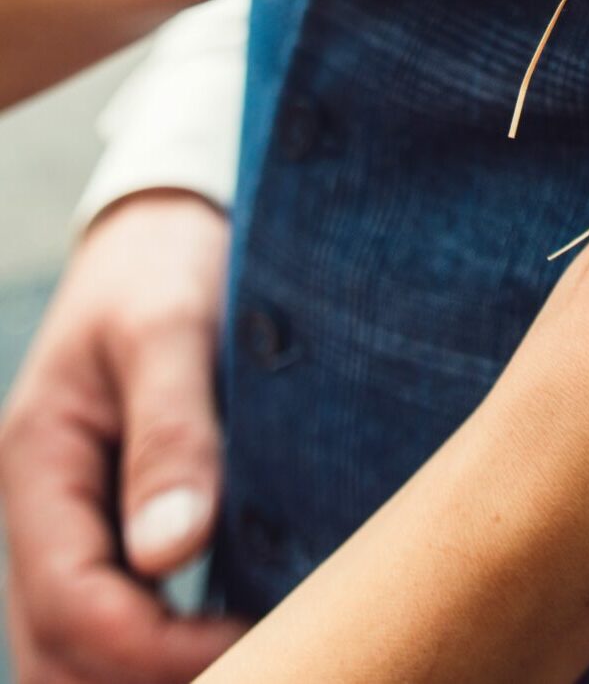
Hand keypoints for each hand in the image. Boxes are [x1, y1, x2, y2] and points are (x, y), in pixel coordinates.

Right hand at [0, 192, 242, 683]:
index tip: (266, 635)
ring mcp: (76, 518)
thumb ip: (171, 432)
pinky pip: (119, 611)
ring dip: (158, 671)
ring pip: (82, 648)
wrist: (167, 223)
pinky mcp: (118, 517)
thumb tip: (169, 554)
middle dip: (153, 681)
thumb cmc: (168, 262)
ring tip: (266, 647)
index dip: (161, 652)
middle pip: (63, 653)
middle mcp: (45, 508)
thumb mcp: (170, 326)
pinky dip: (169, 643)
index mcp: (40, 464)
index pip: (75, 608)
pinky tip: (251, 625)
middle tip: (275, 657)